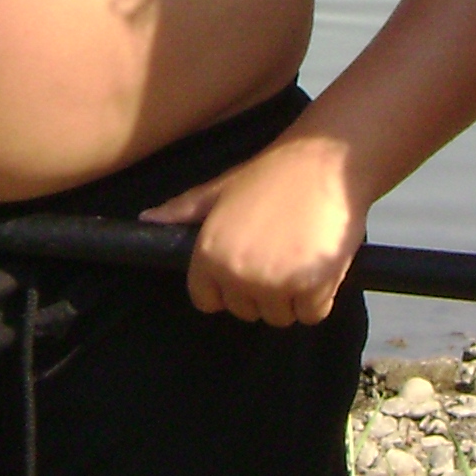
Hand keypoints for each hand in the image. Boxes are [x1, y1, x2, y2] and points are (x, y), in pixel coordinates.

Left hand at [147, 133, 362, 326]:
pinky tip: (322, 261)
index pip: (208, 300)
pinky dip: (320, 295)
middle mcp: (236, 274)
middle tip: (281, 251)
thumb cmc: (275, 172)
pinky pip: (312, 314)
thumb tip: (147, 219)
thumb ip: (184, 210)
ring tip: (302, 254)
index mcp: (209, 254)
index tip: (249, 263)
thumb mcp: (222, 189)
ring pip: (280, 316)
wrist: (327, 159)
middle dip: (263, 290)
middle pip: (247, 310)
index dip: (228, 286)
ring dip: (293, 295)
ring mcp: (274, 283)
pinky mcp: (312, 287)